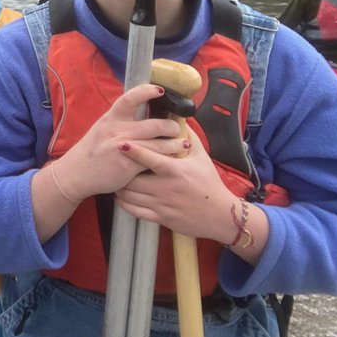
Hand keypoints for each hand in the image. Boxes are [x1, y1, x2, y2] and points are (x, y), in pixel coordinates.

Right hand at [53, 82, 189, 201]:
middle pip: (154, 124)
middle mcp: (117, 130)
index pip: (130, 98)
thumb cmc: (93, 150)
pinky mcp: (128, 165)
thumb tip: (142, 111)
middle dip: (171, 126)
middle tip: (177, 128)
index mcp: (111, 118)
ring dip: (176, 144)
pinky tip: (174, 159)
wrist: (77, 173)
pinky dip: (167, 159)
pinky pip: (155, 160)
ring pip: (159, 144)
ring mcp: (123, 147)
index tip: (160, 90)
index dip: (147, 91)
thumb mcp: (103, 129)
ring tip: (183, 144)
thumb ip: (121, 121)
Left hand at [115, 132, 233, 240]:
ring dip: (120, 187)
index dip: (135, 151)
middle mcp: (167, 188)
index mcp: (176, 171)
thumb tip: (178, 118)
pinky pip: (135, 211)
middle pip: (133, 179)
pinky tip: (121, 196)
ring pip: (130, 196)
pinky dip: (124, 204)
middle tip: (114, 164)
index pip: (151, 159)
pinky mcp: (161, 218)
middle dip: (122, 172)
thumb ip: (188, 137)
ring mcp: (162, 204)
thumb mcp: (201, 157)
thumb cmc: (210, 183)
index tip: (122, 143)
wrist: (221, 214)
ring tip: (116, 179)